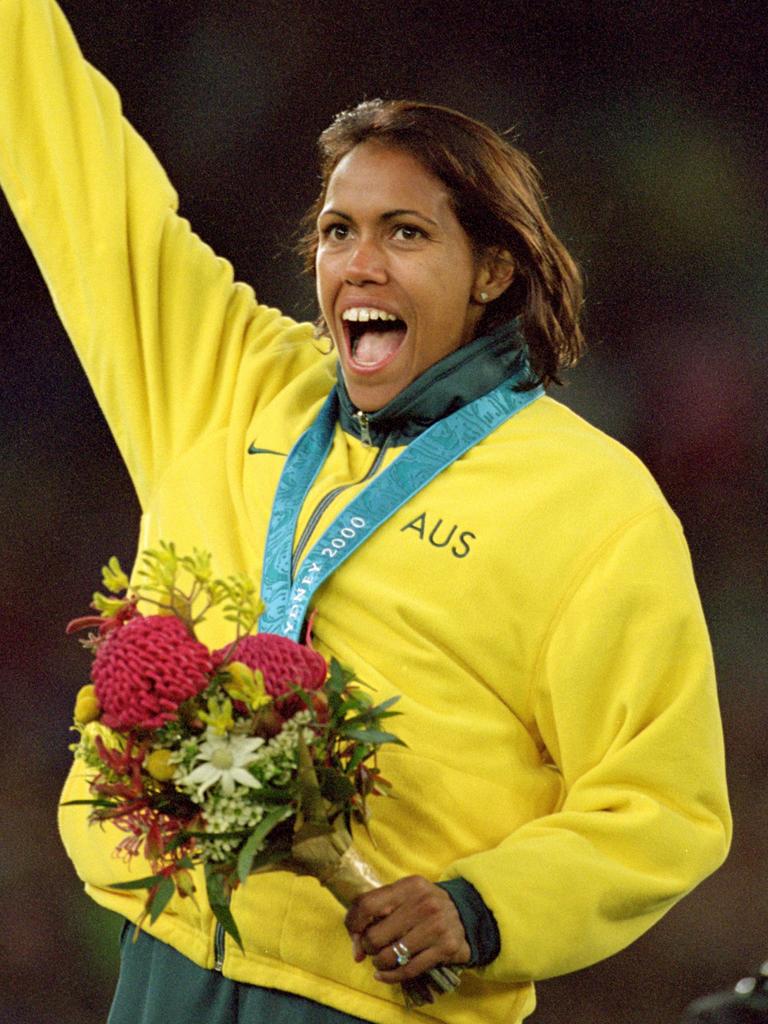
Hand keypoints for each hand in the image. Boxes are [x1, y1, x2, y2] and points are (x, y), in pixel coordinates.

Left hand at [344, 875, 470, 983]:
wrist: (468, 915)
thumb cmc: (426, 907)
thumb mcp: (406, 898)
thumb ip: (379, 913)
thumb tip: (357, 948)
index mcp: (409, 886)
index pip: (367, 904)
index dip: (354, 924)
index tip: (355, 935)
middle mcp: (423, 903)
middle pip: (376, 935)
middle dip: (369, 948)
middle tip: (373, 949)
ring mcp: (435, 926)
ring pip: (390, 956)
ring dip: (380, 964)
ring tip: (382, 961)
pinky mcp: (445, 948)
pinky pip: (408, 970)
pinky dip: (392, 977)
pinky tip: (386, 975)